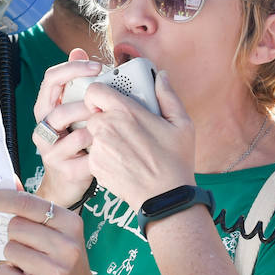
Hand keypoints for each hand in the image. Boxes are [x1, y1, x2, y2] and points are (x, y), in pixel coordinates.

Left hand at [0, 189, 102, 274]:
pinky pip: (2, 274)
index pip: (27, 203)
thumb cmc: (63, 263)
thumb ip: (33, 209)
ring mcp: (54, 272)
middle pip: (14, 227)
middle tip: (30, 251)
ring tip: (31, 269)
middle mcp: (67, 246)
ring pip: (8, 250)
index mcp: (71, 224)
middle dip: (14, 237)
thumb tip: (10, 181)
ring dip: (12, 259)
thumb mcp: (58, 233)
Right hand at [31, 50, 105, 204]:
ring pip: (72, 134)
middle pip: (58, 109)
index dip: (73, 69)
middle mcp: (43, 128)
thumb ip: (76, 82)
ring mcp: (50, 150)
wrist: (68, 182)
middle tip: (106, 102)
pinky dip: (100, 150)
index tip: (98, 66)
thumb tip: (78, 50)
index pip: (51, 80)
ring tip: (109, 126)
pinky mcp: (63, 170)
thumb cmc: (76, 140)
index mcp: (45, 108)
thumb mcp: (75, 109)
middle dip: (85, 103)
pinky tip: (113, 147)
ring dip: (93, 127)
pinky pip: (84, 157)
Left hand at [81, 70, 195, 210]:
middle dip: (103, 117)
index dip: (100, 94)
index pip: (94, 90)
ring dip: (103, 137)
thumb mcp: (182, 124)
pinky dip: (103, 156)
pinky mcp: (95, 166)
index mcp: (126, 111)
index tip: (110, 101)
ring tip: (126, 148)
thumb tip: (160, 76)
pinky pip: (93, 153)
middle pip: (92, 113)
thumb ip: (168, 96)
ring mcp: (98, 148)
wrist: (165, 198)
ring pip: (92, 134)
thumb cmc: (176, 160)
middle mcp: (106, 127)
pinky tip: (123, 163)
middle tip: (122, 127)